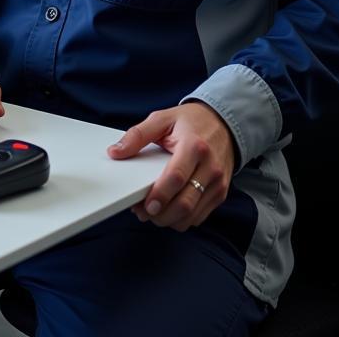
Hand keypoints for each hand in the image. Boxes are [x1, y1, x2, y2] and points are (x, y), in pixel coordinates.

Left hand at [107, 102, 235, 231]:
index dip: (159, 195)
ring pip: (192, 215)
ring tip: (153, 212)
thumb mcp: (162, 119)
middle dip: (161, 214)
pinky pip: (199, 216)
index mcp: (194, 147)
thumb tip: (115, 152)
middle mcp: (210, 167)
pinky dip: (181, 219)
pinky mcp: (220, 193)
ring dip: (169, 219)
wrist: (223, 123)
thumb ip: (137, 135)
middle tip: (143, 212)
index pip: (176, 177)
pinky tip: (168, 210)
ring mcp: (218, 183)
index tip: (145, 205)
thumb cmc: (191, 122)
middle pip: (185, 203)